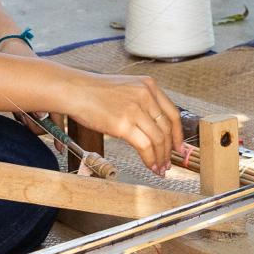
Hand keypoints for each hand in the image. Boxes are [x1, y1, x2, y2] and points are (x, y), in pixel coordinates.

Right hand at [62, 72, 181, 174]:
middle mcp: (145, 95)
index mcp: (149, 85)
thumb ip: (142, 102)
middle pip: (167, 128)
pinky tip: (149, 166)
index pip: (173, 113)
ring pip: (158, 139)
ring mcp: (135, 109)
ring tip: (159, 168)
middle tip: (168, 162)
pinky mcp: (123, 124)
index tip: (179, 147)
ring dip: (160, 158)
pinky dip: (150, 159)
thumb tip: (153, 127)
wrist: (74, 90)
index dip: (178, 134)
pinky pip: (145, 146)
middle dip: (169, 150)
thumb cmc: (94, 91)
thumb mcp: (126, 88)